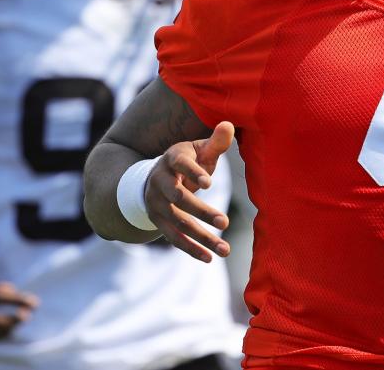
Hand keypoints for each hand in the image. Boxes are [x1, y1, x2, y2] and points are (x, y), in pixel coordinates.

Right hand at [144, 121, 234, 262]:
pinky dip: (191, 249)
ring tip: (225, 249)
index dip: (192, 172)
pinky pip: (173, 237)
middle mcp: (159, 181)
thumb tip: (229, 125)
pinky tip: (209, 258)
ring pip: (177, 222)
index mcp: (171, 159)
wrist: (154, 177)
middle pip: (178, 197)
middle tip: (225, 222)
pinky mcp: (158, 221)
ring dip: (200, 236)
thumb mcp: (199, 150)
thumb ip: (216, 142)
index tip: (209, 183)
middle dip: (201, 211)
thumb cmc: (188, 161)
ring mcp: (156, 203)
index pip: (179, 163)